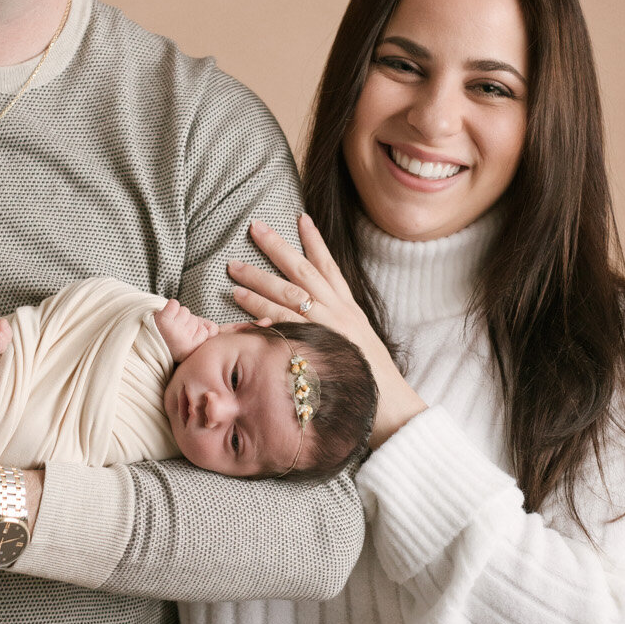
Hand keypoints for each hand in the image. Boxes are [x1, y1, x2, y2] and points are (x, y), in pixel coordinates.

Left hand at [153, 298, 219, 359]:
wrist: (145, 343)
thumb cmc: (171, 340)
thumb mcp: (191, 343)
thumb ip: (208, 334)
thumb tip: (215, 329)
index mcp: (191, 350)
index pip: (205, 330)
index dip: (195, 330)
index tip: (184, 338)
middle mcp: (183, 342)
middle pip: (194, 320)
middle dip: (186, 323)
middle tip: (174, 331)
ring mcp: (172, 330)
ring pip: (185, 311)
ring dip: (177, 315)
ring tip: (168, 325)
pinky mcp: (162, 320)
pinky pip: (175, 304)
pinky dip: (171, 306)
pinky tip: (165, 316)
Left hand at [228, 214, 426, 447]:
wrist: (391, 406)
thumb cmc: (371, 378)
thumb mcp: (358, 342)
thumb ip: (339, 325)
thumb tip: (317, 316)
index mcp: (349, 309)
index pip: (330, 267)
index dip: (314, 241)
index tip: (301, 217)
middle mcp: (338, 313)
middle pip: (302, 272)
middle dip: (277, 248)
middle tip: (254, 228)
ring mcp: (326, 329)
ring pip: (287, 296)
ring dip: (258, 281)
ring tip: (233, 270)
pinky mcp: (315, 348)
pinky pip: (282, 329)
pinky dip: (260, 318)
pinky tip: (239, 310)